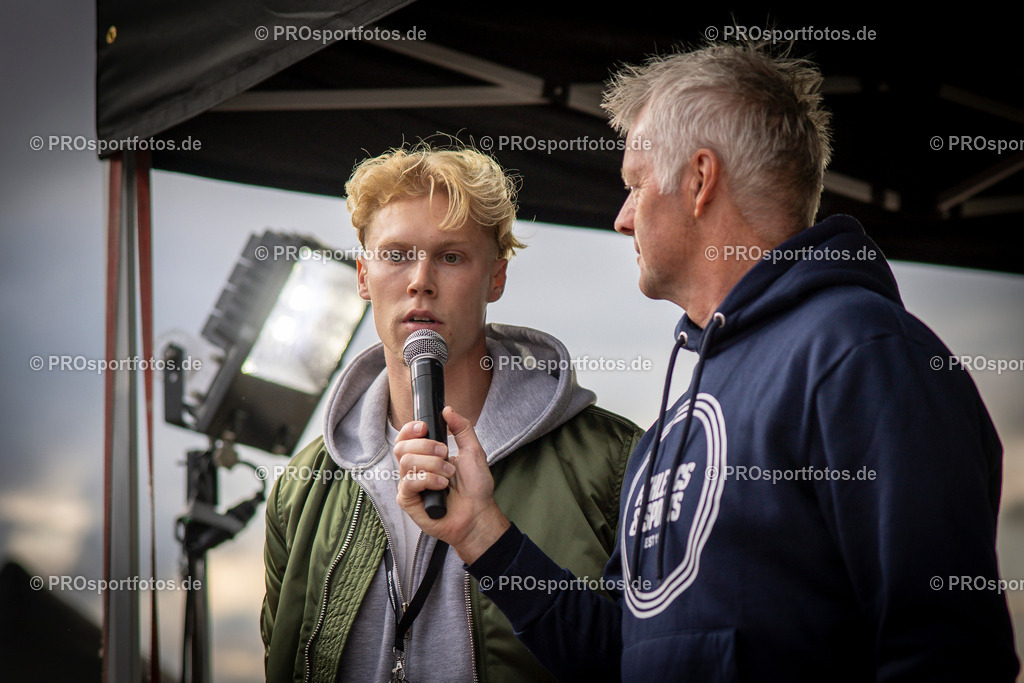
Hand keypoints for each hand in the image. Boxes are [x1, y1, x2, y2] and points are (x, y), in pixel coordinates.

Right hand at [395, 406, 509, 562]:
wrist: (479, 514)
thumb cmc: (476, 487)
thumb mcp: (473, 451)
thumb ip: (462, 428)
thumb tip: (447, 410)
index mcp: (425, 456)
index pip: (404, 437)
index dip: (410, 429)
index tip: (424, 428)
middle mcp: (414, 469)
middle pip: (401, 447)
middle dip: (426, 447)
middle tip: (445, 455)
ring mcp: (409, 485)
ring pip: (406, 462)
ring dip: (432, 465)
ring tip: (448, 475)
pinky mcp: (408, 501)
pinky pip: (409, 482)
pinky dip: (428, 480)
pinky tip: (442, 486)